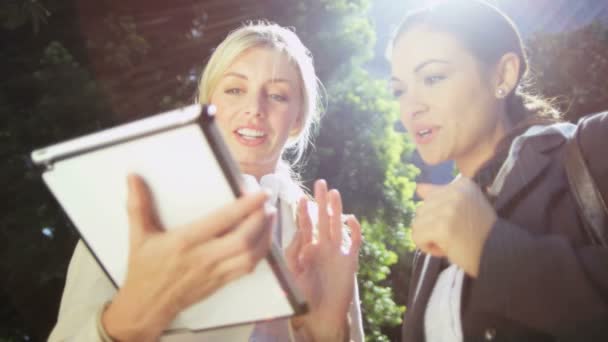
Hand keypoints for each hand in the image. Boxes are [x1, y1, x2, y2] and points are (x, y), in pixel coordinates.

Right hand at [102, 174, 273, 340]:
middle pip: (243, 240)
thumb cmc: (144, 270)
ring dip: (265, 237)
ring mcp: (214, 273)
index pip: (221, 221)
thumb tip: (133, 177)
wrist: (146, 307)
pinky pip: (247, 269)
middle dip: (260, 221)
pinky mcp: (220, 283)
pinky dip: (260, 253)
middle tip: (267, 203)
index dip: (245, 206)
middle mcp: (203, 258)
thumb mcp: (138, 236)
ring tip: (270, 217)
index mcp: (185, 242)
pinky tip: (263, 240)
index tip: (260, 193)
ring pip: (250, 256)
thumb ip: (138, 205)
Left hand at [285, 180, 361, 341]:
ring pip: (336, 225)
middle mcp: (322, 247)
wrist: (321, 315)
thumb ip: (292, 253)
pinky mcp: (349, 260)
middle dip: (321, 201)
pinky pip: (353, 242)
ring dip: (336, 209)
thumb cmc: (303, 296)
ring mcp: (336, 252)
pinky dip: (353, 230)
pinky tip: (350, 219)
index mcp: (306, 249)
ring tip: (334, 192)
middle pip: (321, 219)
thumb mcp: (291, 273)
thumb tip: (298, 233)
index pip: (305, 225)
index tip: (301, 197)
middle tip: (320, 182)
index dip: (304, 211)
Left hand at [412, 177, 496, 276]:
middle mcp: (455, 191)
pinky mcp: (442, 227)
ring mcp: (449, 208)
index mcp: (462, 184)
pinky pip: (417, 236)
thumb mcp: (464, 208)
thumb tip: (418, 187)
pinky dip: (427, 247)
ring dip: (430, 238)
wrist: (500, 256)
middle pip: (422, 210)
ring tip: (451, 243)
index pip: (431, 197)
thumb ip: (441, 195)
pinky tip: (445, 250)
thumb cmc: (481, 235)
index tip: (460, 225)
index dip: (440, 216)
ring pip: (417, 223)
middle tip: (456, 236)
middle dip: (433, 227)